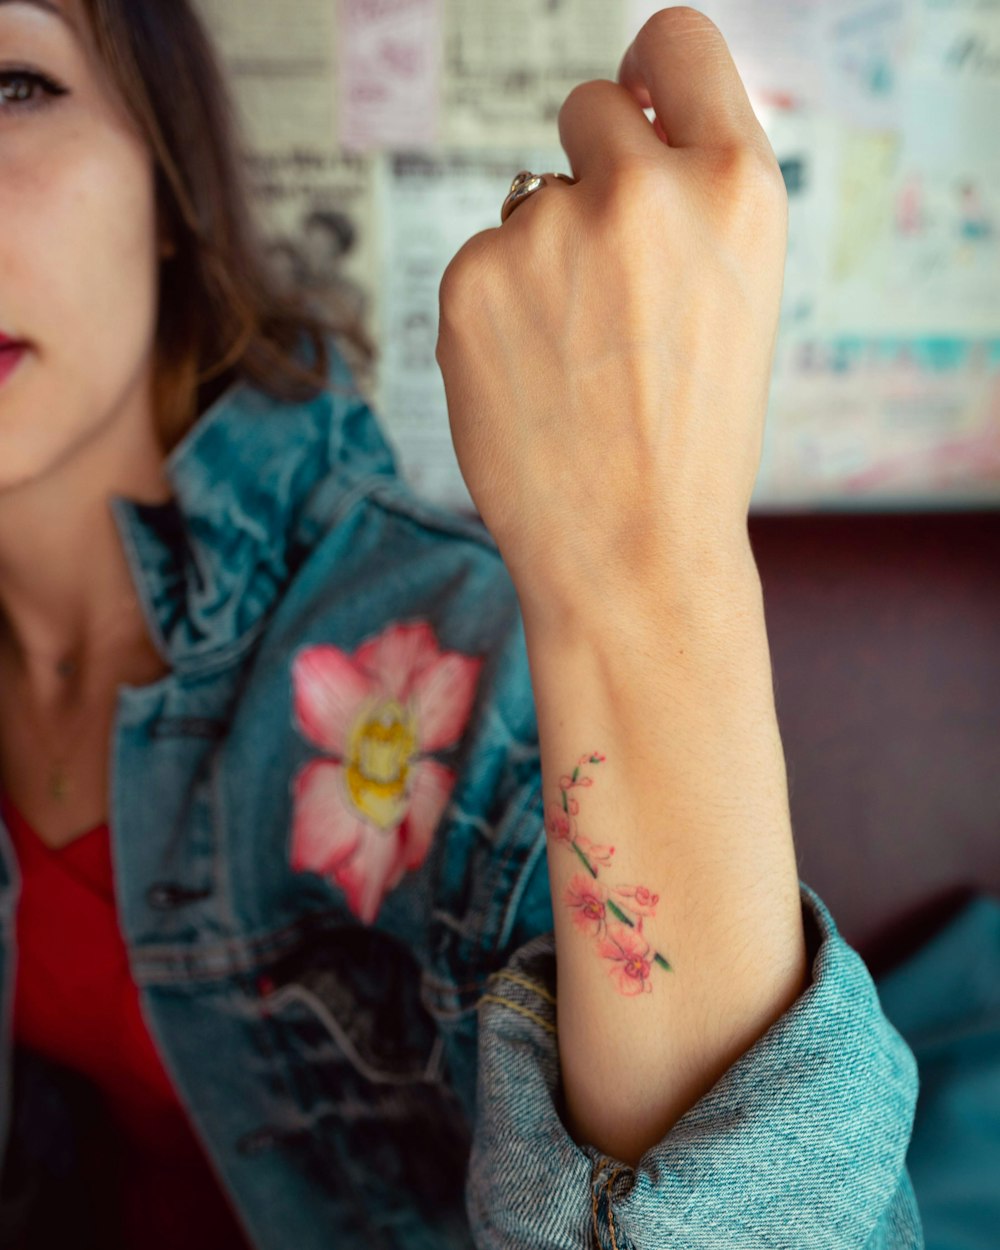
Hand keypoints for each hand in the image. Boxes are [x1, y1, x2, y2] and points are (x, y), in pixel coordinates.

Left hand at [435, 6, 786, 625]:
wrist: (633, 553)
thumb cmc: (692, 442)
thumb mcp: (736, 300)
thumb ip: (689, 204)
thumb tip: (618, 126)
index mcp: (737, 187)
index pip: (677, 43)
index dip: (648, 69)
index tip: (633, 100)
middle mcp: (643, 190)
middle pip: (587, 110)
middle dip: (589, 174)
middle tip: (602, 281)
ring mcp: (549, 232)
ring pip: (527, 203)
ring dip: (542, 260)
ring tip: (575, 362)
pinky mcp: (470, 277)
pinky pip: (481, 263)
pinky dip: (496, 311)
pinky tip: (529, 381)